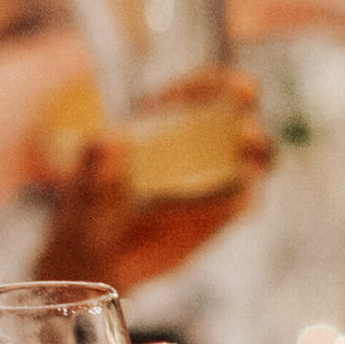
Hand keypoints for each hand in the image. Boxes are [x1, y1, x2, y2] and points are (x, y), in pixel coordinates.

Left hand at [30, 67, 270, 293]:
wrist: (97, 259)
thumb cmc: (87, 210)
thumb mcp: (85, 183)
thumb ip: (95, 162)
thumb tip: (111, 138)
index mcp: (164, 121)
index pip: (201, 91)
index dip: (225, 85)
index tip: (244, 89)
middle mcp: (195, 145)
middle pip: (236, 121)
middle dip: (250, 123)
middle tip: (248, 135)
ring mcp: (210, 180)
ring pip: (249, 159)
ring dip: (259, 158)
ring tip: (251, 169)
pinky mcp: (218, 215)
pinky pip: (241, 203)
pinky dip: (245, 200)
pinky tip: (241, 204)